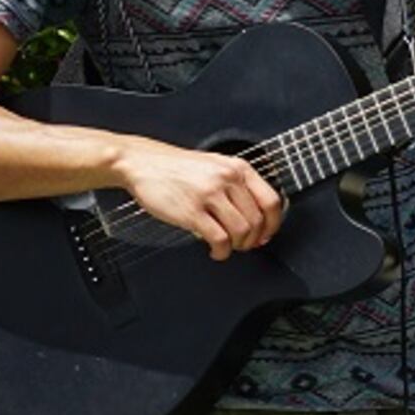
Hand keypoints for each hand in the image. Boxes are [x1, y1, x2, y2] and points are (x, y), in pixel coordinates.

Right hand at [111, 135, 281, 258]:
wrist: (142, 163)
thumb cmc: (176, 168)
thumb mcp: (215, 166)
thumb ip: (236, 187)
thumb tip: (257, 219)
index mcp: (238, 167)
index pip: (271, 201)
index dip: (273, 224)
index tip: (266, 234)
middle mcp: (227, 179)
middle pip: (257, 221)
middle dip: (253, 239)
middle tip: (243, 244)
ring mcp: (210, 194)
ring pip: (241, 231)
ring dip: (238, 246)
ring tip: (227, 247)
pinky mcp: (192, 211)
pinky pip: (220, 239)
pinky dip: (221, 251)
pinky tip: (215, 251)